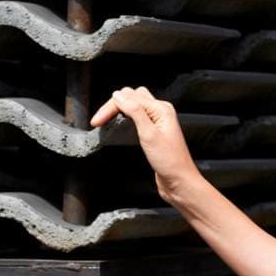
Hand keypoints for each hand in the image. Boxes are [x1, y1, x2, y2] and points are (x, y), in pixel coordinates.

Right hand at [90, 86, 200, 202]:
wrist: (179, 180)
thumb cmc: (169, 161)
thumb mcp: (149, 134)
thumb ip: (135, 112)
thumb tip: (119, 95)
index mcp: (161, 109)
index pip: (130, 97)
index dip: (110, 107)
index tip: (96, 121)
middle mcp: (160, 111)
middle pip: (131, 96)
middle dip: (113, 105)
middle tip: (98, 121)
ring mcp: (157, 120)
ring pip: (134, 104)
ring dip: (119, 108)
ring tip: (105, 120)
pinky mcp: (154, 130)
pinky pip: (137, 115)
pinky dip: (125, 116)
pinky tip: (118, 124)